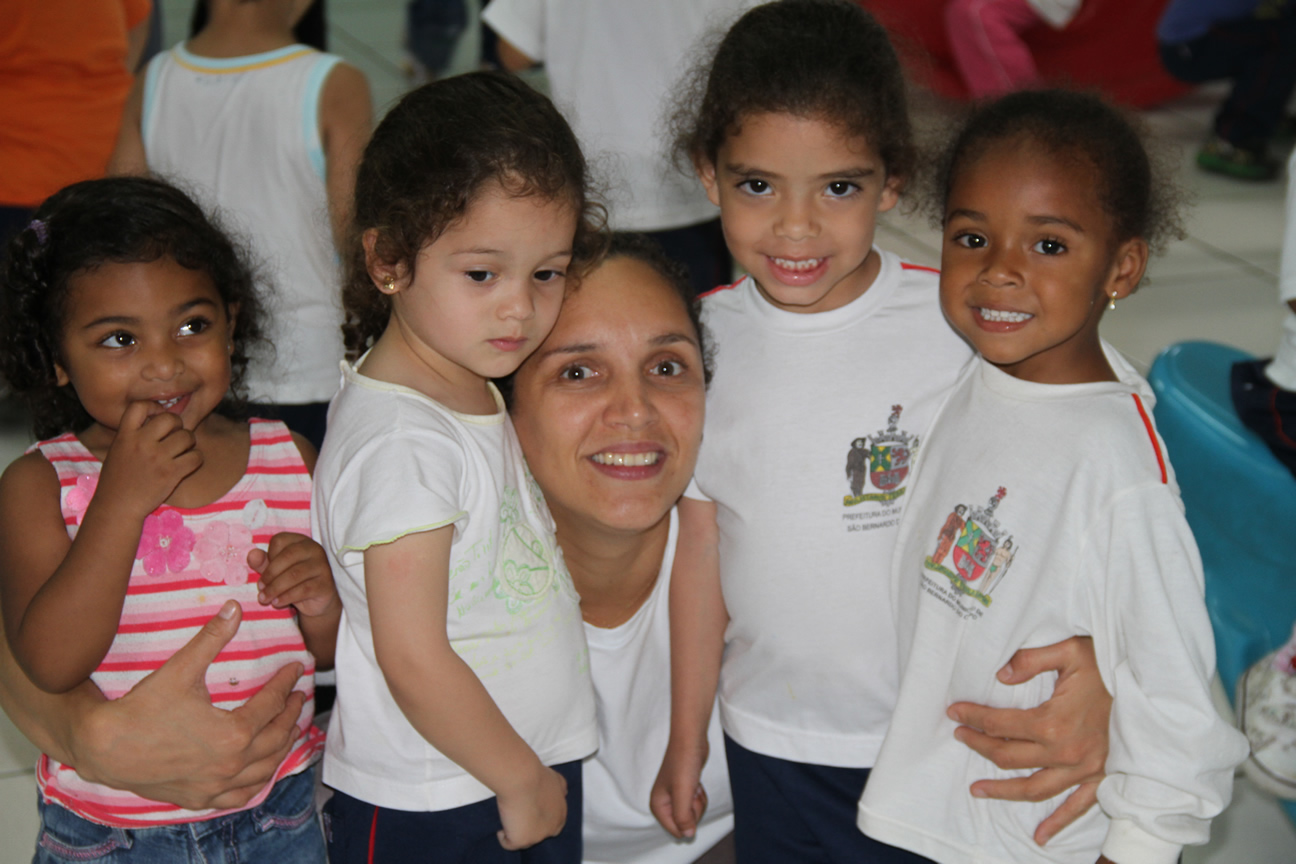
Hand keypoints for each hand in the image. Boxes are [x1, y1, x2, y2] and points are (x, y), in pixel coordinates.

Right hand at [72, 600, 305, 809]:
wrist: (104, 747)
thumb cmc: (142, 707)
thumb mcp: (181, 668)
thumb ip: (212, 637)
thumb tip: (234, 606)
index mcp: (234, 733)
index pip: (272, 704)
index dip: (286, 683)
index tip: (296, 669)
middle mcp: (231, 765)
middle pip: (277, 737)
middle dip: (291, 714)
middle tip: (297, 696)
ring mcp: (216, 786)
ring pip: (265, 770)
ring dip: (282, 747)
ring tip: (289, 727)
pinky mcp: (200, 798)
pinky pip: (241, 796)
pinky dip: (257, 781)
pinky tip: (261, 770)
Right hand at [98, 402, 201, 517]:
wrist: (118, 507)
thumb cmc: (118, 479)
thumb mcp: (118, 449)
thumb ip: (134, 432)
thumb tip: (158, 415)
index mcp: (124, 435)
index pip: (139, 406)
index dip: (153, 407)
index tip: (157, 418)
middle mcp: (141, 443)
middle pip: (170, 418)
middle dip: (178, 425)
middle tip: (175, 436)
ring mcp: (157, 458)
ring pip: (187, 436)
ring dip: (189, 443)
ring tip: (182, 451)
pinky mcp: (171, 473)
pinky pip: (196, 456)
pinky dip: (196, 459)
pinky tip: (188, 463)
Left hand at [250, 533, 338, 618]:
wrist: (315, 602)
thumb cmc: (293, 582)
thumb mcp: (275, 571)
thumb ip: (263, 562)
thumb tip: (252, 555)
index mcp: (301, 541)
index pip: (280, 541)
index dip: (268, 557)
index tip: (263, 573)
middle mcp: (315, 549)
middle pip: (287, 556)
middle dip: (270, 574)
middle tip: (260, 588)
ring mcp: (323, 567)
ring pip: (294, 574)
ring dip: (275, 588)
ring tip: (264, 598)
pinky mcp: (326, 585)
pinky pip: (303, 590)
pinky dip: (286, 597)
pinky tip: (277, 602)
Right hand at [496, 763, 566, 850]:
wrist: (523, 778)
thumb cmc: (536, 776)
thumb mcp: (555, 779)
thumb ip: (559, 788)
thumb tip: (563, 792)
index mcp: (560, 814)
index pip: (552, 824)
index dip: (539, 818)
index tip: (529, 810)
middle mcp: (552, 828)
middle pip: (538, 834)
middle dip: (529, 827)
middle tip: (518, 815)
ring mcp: (537, 837)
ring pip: (524, 841)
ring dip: (516, 831)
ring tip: (508, 818)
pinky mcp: (520, 840)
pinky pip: (508, 844)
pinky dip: (503, 837)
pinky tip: (500, 827)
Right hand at [650, 735, 708, 838]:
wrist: (690, 740)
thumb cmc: (684, 764)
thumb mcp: (683, 794)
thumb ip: (684, 818)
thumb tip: (687, 836)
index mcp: (657, 806)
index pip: (676, 830)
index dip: (688, 821)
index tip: (689, 801)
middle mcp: (663, 803)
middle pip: (685, 823)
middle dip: (694, 809)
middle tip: (692, 791)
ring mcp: (674, 796)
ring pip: (692, 813)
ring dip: (698, 801)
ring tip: (694, 785)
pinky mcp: (684, 789)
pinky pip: (695, 802)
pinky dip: (699, 795)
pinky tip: (697, 782)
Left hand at [947, 636, 1110, 845]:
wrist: (1151, 687)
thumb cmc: (1110, 666)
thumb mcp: (1069, 651)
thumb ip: (1030, 661)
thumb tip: (1001, 675)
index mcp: (1053, 723)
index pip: (1000, 724)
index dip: (973, 717)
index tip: (955, 712)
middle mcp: (1065, 752)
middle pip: (1009, 756)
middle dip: (980, 746)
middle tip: (960, 737)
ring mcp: (1084, 769)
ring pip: (1033, 788)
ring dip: (1003, 791)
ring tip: (977, 791)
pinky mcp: (1101, 778)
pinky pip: (1076, 806)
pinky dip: (1058, 822)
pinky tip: (1040, 836)